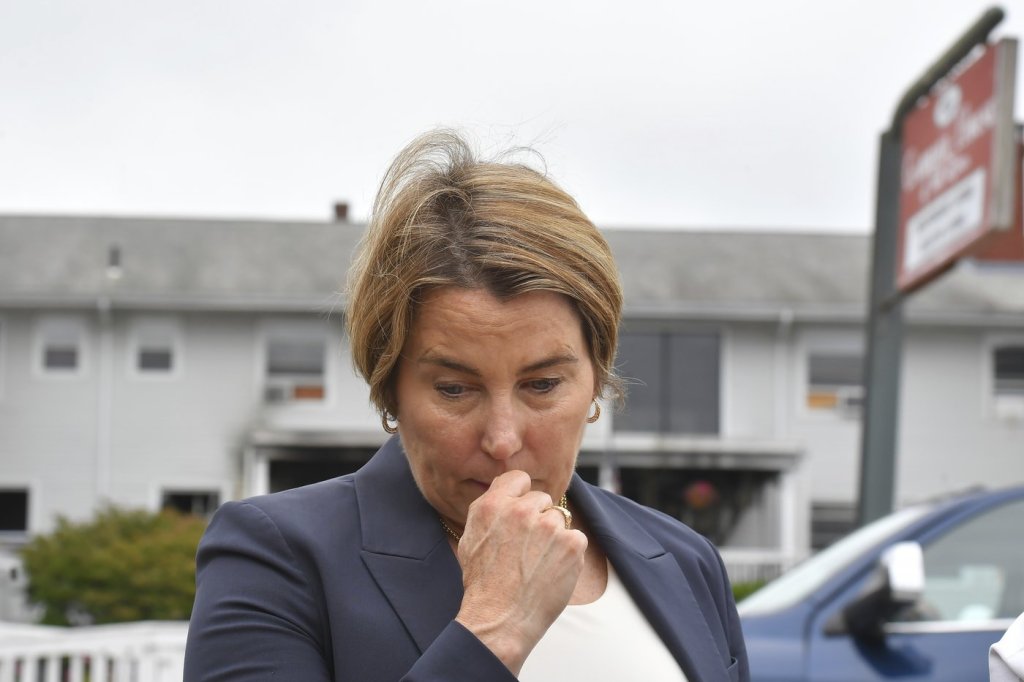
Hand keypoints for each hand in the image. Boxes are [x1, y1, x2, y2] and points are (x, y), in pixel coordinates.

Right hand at [453, 470, 586, 674]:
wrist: (500, 619)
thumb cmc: (482, 583)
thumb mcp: (472, 537)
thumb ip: (490, 508)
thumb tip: (506, 491)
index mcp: (494, 505)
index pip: (518, 478)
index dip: (521, 495)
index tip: (521, 512)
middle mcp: (521, 510)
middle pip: (542, 499)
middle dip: (538, 518)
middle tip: (528, 547)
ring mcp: (549, 526)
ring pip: (559, 520)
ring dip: (553, 537)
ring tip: (538, 564)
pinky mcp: (572, 544)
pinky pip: (576, 538)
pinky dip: (568, 553)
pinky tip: (552, 570)